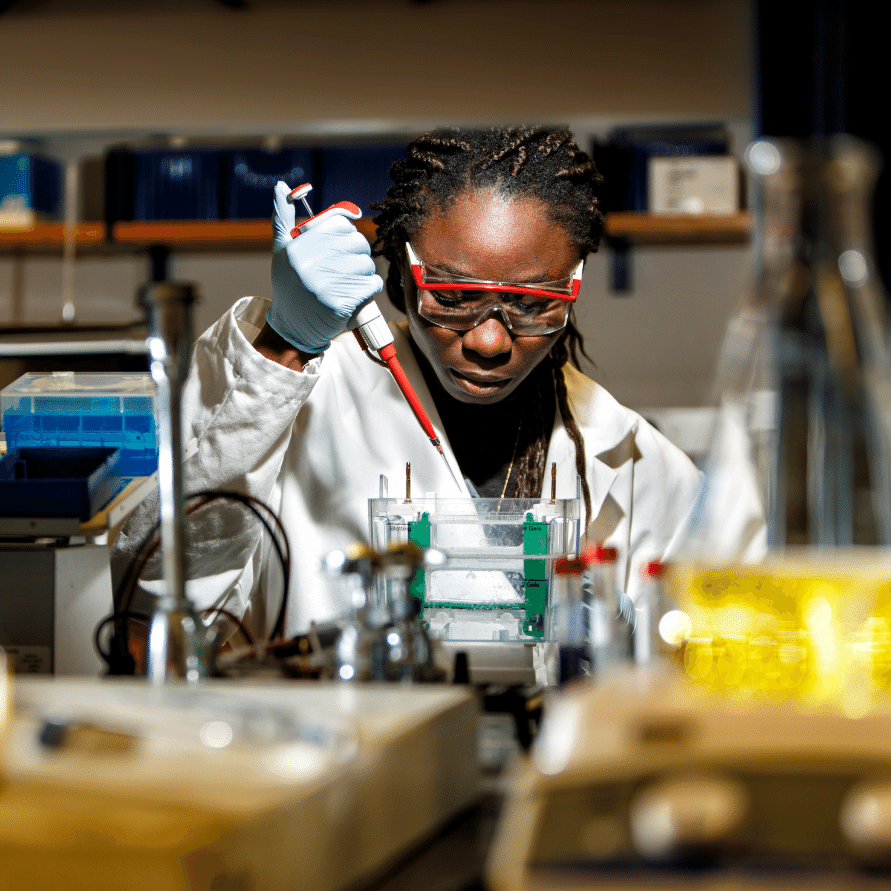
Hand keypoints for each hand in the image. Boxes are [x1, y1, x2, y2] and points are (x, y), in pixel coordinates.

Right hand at [268, 180, 382, 352]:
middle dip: (359, 253)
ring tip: (353, 280)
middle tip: (351, 264)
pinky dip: (371, 287)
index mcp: (296, 248)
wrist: (292, 328)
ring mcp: (325, 284)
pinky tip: (359, 292)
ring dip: (366, 272)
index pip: (339, 225)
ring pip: (367, 264)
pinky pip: (372, 284)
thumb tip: (281, 187)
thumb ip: (282, 219)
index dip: (348, 231)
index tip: (345, 242)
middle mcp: (309, 264)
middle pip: (357, 243)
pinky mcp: (340, 303)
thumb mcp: (281, 252)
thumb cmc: (289, 286)